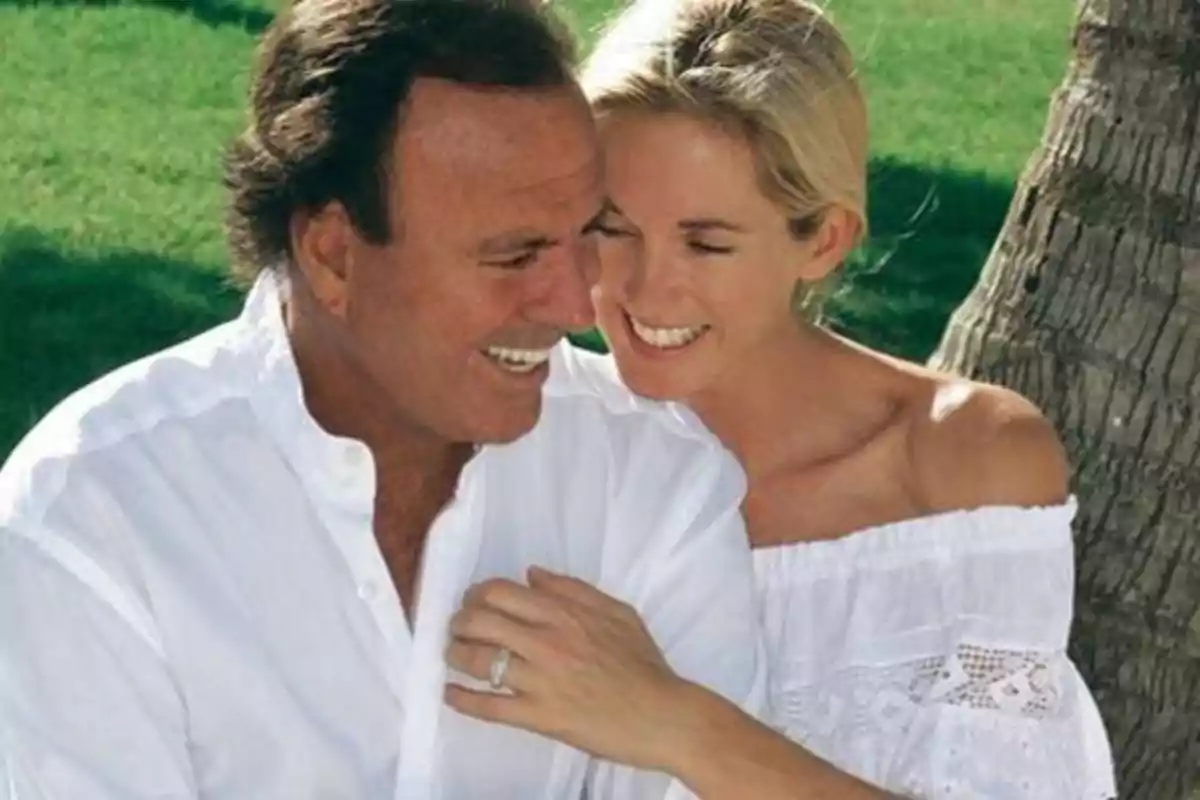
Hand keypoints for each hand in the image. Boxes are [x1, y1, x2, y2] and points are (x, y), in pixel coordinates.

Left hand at [444, 566, 692, 771]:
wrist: (663, 715)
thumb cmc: (644, 664)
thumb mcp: (618, 612)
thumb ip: (573, 590)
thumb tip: (532, 574)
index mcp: (564, 613)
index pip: (500, 593)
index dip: (476, 594)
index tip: (473, 602)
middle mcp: (546, 642)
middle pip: (480, 621)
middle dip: (460, 621)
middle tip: (458, 627)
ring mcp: (540, 680)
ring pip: (478, 660)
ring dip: (456, 654)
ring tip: (453, 655)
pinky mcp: (538, 717)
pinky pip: (489, 706)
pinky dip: (462, 699)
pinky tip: (450, 693)